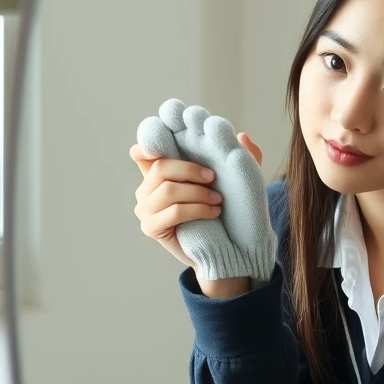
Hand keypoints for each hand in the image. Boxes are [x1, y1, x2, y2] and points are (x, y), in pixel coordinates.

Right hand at [130, 132, 261, 273]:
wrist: (224, 248)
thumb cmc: (224, 211)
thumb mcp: (234, 180)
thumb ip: (240, 157)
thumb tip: (242, 136)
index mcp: (159, 172)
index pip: (141, 152)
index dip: (149, 144)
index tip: (174, 141)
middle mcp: (146, 188)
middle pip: (160, 167)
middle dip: (190, 169)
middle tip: (212, 178)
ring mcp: (145, 208)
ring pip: (168, 189)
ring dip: (198, 193)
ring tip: (218, 200)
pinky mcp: (151, 227)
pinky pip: (173, 212)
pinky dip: (197, 209)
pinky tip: (213, 212)